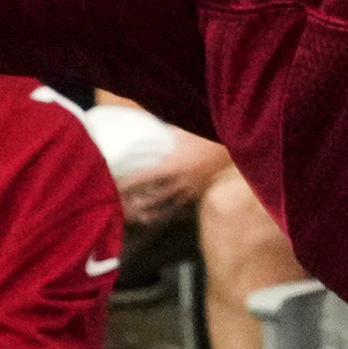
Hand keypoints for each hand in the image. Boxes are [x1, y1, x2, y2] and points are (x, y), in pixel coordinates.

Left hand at [113, 128, 228, 232]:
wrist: (235, 145)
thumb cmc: (207, 135)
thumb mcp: (181, 131)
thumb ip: (163, 134)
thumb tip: (146, 130)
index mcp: (171, 166)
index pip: (141, 179)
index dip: (125, 184)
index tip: (112, 187)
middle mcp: (180, 182)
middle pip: (152, 200)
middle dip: (135, 206)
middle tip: (121, 208)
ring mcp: (191, 190)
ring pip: (167, 209)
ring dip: (152, 214)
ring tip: (139, 217)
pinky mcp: (200, 193)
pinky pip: (183, 208)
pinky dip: (172, 212)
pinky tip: (165, 214)